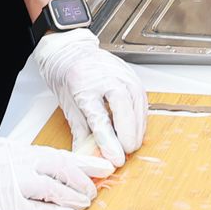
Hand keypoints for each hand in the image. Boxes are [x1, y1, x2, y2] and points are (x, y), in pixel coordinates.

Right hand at [0, 138, 109, 209]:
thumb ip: (17, 163)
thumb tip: (45, 174)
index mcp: (13, 148)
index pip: (56, 152)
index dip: (84, 161)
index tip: (105, 166)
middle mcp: (15, 161)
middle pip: (61, 167)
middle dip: (83, 179)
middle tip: (96, 189)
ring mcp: (10, 182)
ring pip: (55, 187)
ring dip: (74, 197)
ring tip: (85, 204)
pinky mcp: (3, 205)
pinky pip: (38, 209)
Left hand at [31, 29, 147, 160]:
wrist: (72, 51)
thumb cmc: (69, 76)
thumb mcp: (68, 106)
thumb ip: (80, 133)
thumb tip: (87, 157)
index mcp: (84, 84)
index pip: (100, 118)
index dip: (109, 141)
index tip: (115, 157)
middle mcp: (106, 77)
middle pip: (124, 110)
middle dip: (128, 135)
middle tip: (125, 152)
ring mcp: (122, 74)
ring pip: (137, 106)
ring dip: (137, 129)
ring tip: (130, 144)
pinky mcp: (133, 76)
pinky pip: (142, 100)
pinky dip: (140, 118)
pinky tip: (136, 129)